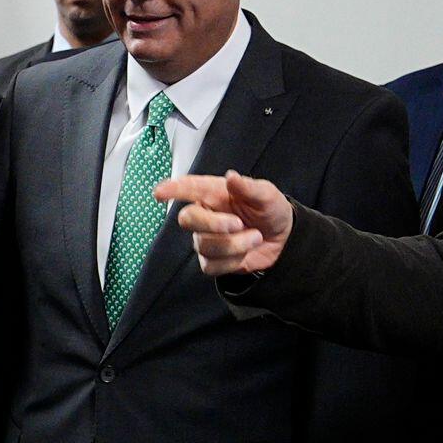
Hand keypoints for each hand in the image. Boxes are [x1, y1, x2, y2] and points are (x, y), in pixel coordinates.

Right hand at [153, 170, 294, 277]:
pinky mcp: (212, 260)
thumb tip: (231, 177)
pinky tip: (246, 252)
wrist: (283, 239)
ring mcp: (206, 238)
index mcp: (215, 193)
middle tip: (239, 224)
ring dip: (235, 244)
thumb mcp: (267, 195)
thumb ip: (249, 187)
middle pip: (187, 219)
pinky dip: (233, 261)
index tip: (159, 193)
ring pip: (203, 245)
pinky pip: (211, 265)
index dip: (173, 189)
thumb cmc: (270, 211)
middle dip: (213, 224)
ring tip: (255, 237)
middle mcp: (206, 215)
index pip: (189, 188)